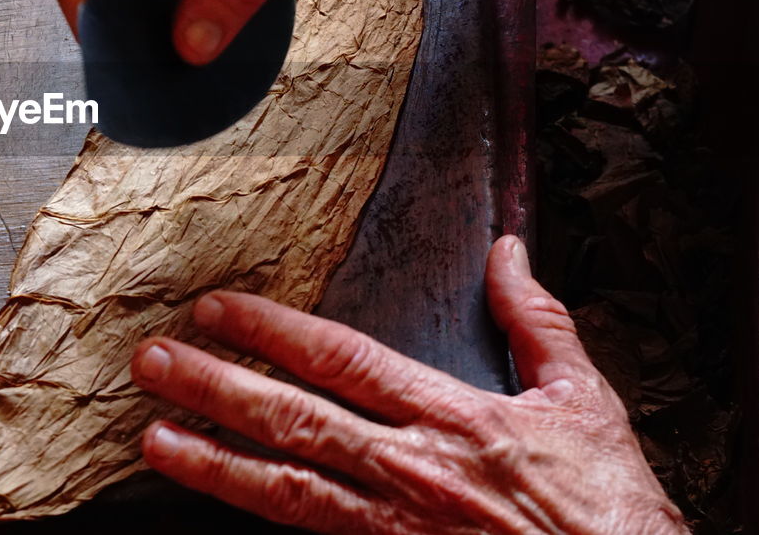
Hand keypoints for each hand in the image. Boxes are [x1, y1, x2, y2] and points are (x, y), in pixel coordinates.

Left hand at [130, 236, 686, 532]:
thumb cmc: (606, 504)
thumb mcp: (585, 398)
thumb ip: (537, 320)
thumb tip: (508, 252)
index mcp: (453, 416)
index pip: (342, 359)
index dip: (272, 330)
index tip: (217, 308)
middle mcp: (412, 470)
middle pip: (295, 421)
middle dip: (215, 387)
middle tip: (152, 363)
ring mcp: (397, 528)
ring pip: (288, 492)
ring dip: (215, 463)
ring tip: (155, 441)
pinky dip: (261, 521)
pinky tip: (216, 506)